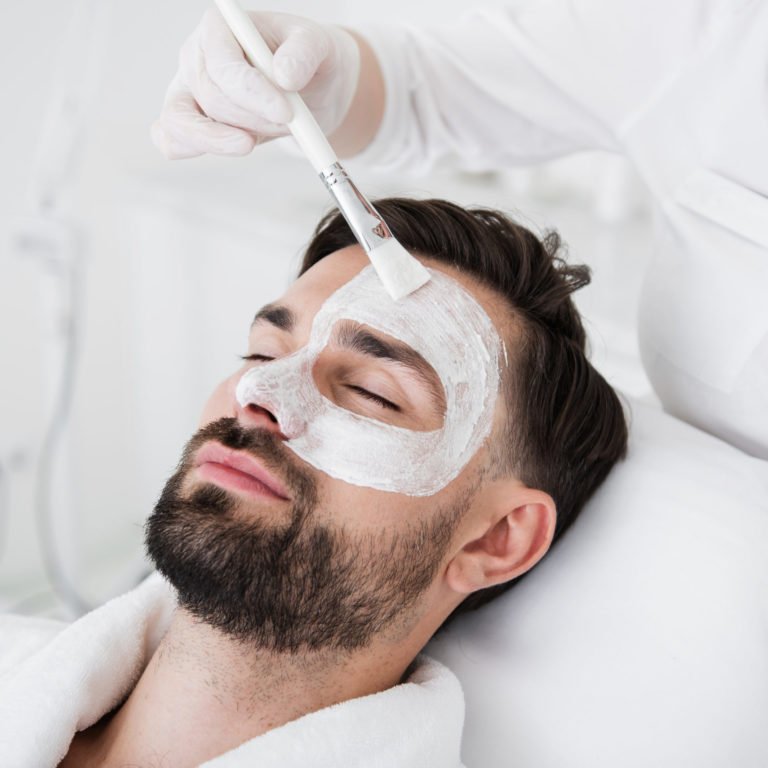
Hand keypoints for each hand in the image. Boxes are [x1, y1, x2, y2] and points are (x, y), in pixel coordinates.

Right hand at [151, 8, 360, 158]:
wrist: (309, 90)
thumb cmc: (307, 62)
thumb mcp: (318, 46)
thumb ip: (304, 52)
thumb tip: (284, 75)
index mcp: (220, 28)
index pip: (224, 67)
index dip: (253, 94)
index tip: (287, 113)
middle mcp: (196, 56)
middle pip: (212, 100)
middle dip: (255, 120)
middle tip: (291, 122)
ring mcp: (186, 89)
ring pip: (186, 124)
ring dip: (228, 141)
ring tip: (264, 138)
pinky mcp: (188, 120)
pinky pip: (171, 139)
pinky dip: (192, 148)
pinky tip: (224, 147)